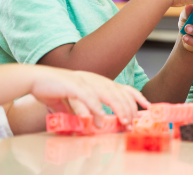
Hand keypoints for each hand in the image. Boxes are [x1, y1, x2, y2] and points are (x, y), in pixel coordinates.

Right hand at [29, 67, 149, 126]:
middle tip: (133, 123)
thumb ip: (84, 110)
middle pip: (119, 93)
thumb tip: (90, 124)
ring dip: (117, 109)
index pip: (123, 88)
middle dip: (128, 108)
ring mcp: (86, 81)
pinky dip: (95, 108)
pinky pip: (88, 98)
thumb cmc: (56, 89)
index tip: (147, 106)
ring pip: (108, 94)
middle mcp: (95, 80)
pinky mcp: (73, 85)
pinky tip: (100, 119)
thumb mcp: (74, 101)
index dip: (137, 96)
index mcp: (98, 82)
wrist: (35, 78)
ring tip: (124, 121)